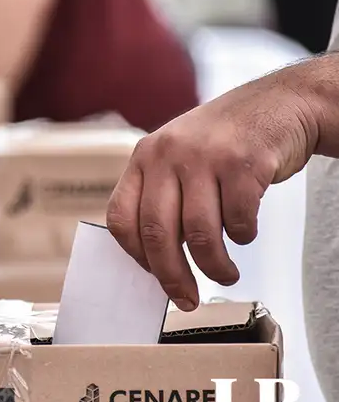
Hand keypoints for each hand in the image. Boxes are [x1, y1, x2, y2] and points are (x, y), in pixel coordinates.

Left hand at [105, 74, 317, 311]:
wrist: (279, 102)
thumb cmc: (224, 141)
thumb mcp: (178, 156)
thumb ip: (161, 197)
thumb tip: (155, 261)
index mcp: (144, 157)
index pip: (120, 217)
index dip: (134, 255)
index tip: (153, 276)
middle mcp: (168, 154)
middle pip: (156, 233)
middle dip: (172, 276)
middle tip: (187, 299)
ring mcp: (205, 156)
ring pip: (200, 233)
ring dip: (214, 266)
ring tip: (226, 275)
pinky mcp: (243, 162)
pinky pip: (238, 220)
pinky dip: (243, 237)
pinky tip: (245, 232)